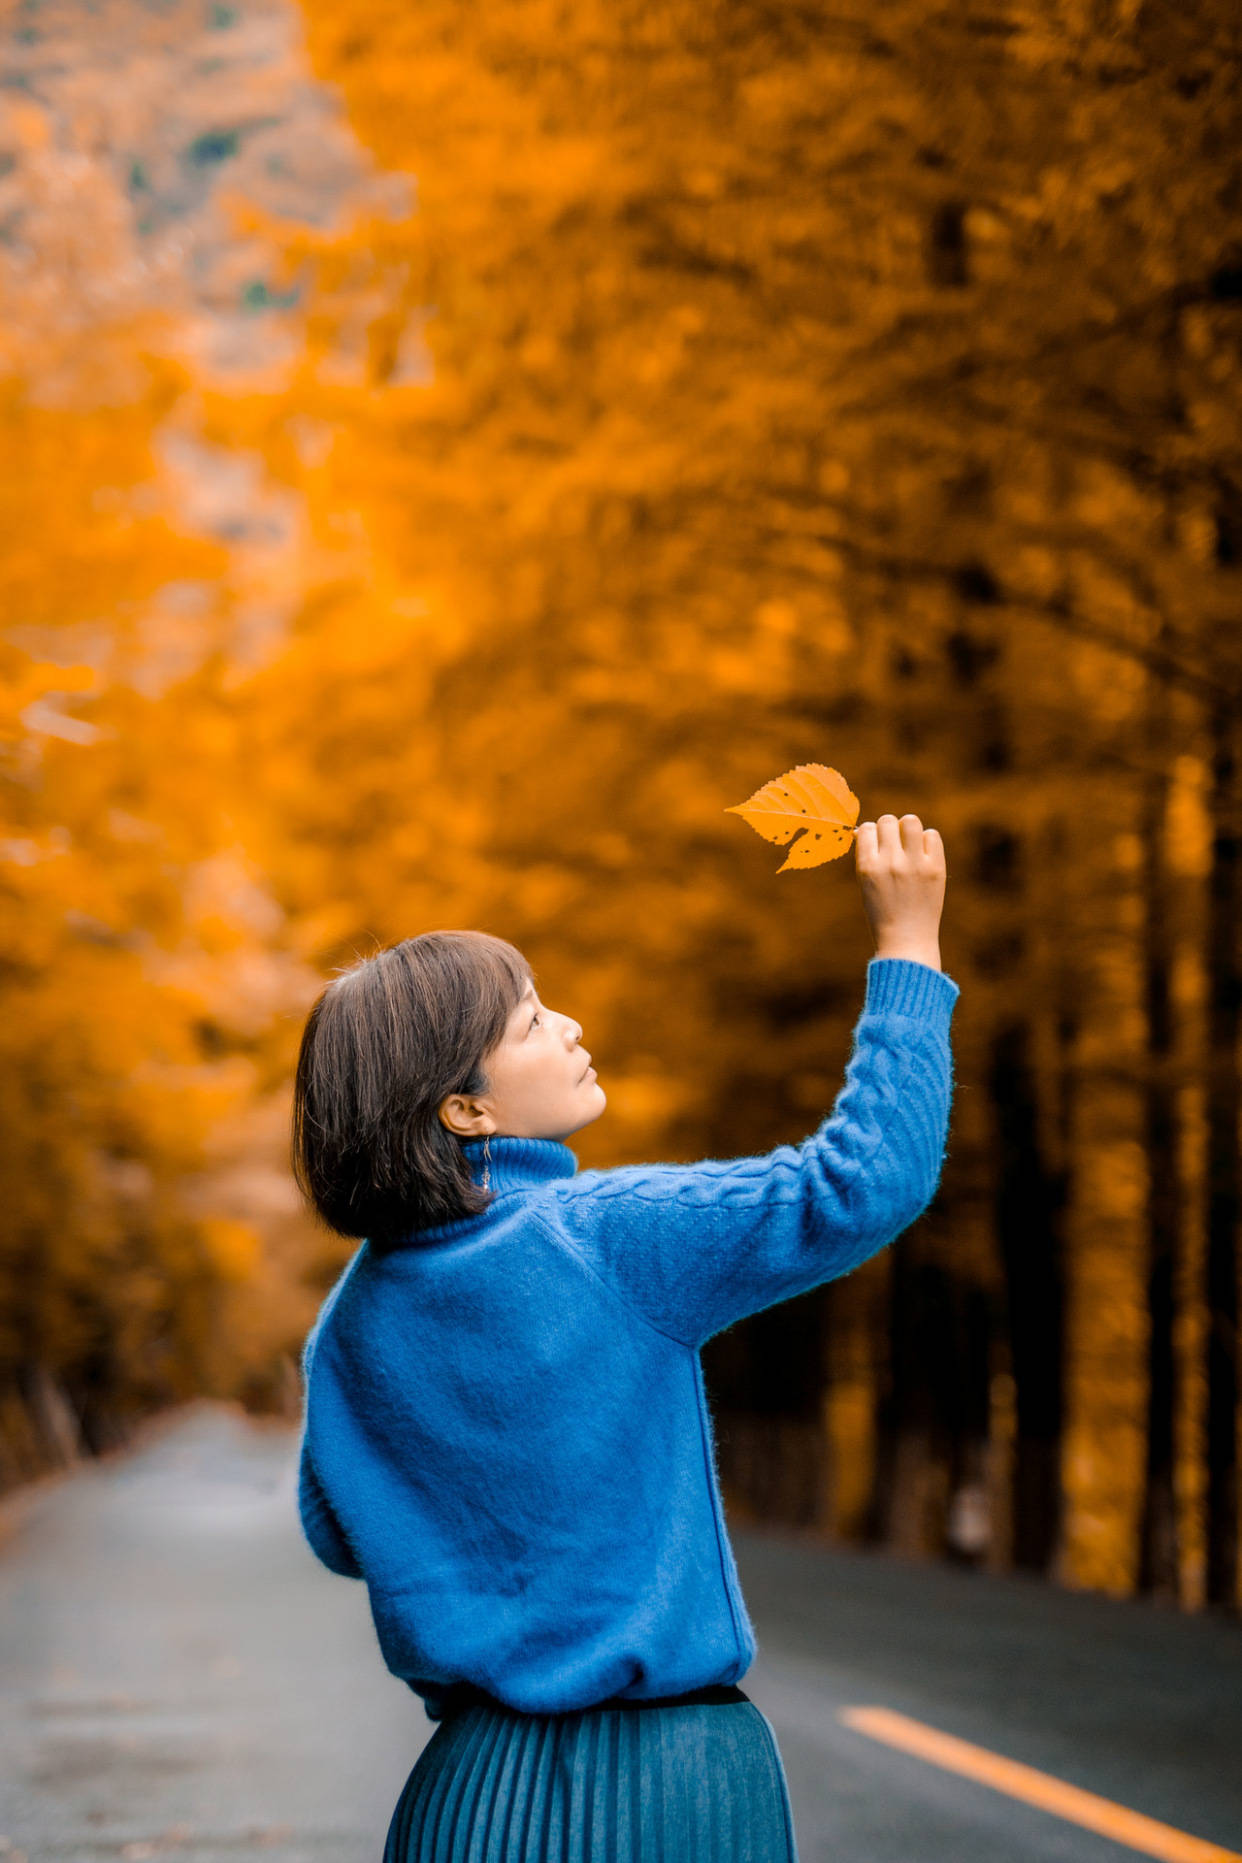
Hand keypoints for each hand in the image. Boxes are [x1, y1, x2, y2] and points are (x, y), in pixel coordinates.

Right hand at [854, 814, 945, 969]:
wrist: (906, 941)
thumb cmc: (882, 913)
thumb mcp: (866, 885)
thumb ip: (868, 857)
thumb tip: (869, 829)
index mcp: (867, 867)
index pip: (868, 828)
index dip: (872, 832)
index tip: (877, 844)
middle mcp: (890, 862)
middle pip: (888, 820)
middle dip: (889, 828)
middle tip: (894, 844)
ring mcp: (914, 864)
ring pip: (911, 821)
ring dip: (908, 828)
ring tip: (910, 843)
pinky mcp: (935, 868)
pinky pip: (932, 835)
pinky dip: (927, 840)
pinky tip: (923, 854)